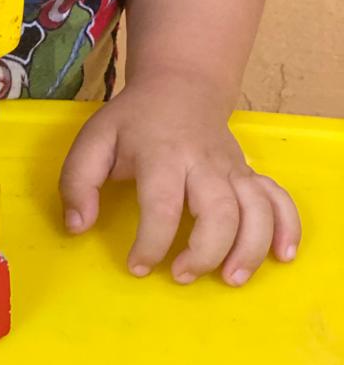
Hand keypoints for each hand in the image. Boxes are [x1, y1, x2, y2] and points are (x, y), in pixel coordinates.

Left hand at [59, 73, 300, 285]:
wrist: (180, 85)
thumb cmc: (133, 121)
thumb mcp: (94, 139)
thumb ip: (77, 182)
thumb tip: (77, 226)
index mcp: (161, 153)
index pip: (163, 205)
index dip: (150, 243)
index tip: (137, 266)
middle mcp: (202, 161)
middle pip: (219, 212)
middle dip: (204, 252)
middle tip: (181, 274)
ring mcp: (232, 168)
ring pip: (255, 211)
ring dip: (248, 250)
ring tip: (229, 278)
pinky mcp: (250, 173)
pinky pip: (279, 199)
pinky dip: (287, 228)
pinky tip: (282, 256)